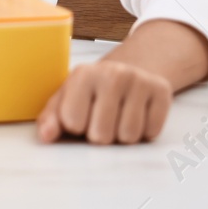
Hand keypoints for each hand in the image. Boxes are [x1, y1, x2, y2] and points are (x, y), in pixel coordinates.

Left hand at [36, 61, 172, 143]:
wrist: (128, 71)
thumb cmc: (91, 92)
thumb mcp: (66, 99)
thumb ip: (51, 118)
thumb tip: (46, 136)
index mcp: (82, 74)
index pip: (73, 123)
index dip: (76, 128)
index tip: (81, 116)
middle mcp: (112, 73)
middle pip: (102, 135)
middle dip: (100, 135)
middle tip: (102, 119)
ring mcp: (139, 80)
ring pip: (128, 136)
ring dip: (122, 135)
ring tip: (119, 116)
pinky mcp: (161, 90)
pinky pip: (151, 132)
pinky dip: (144, 131)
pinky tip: (138, 114)